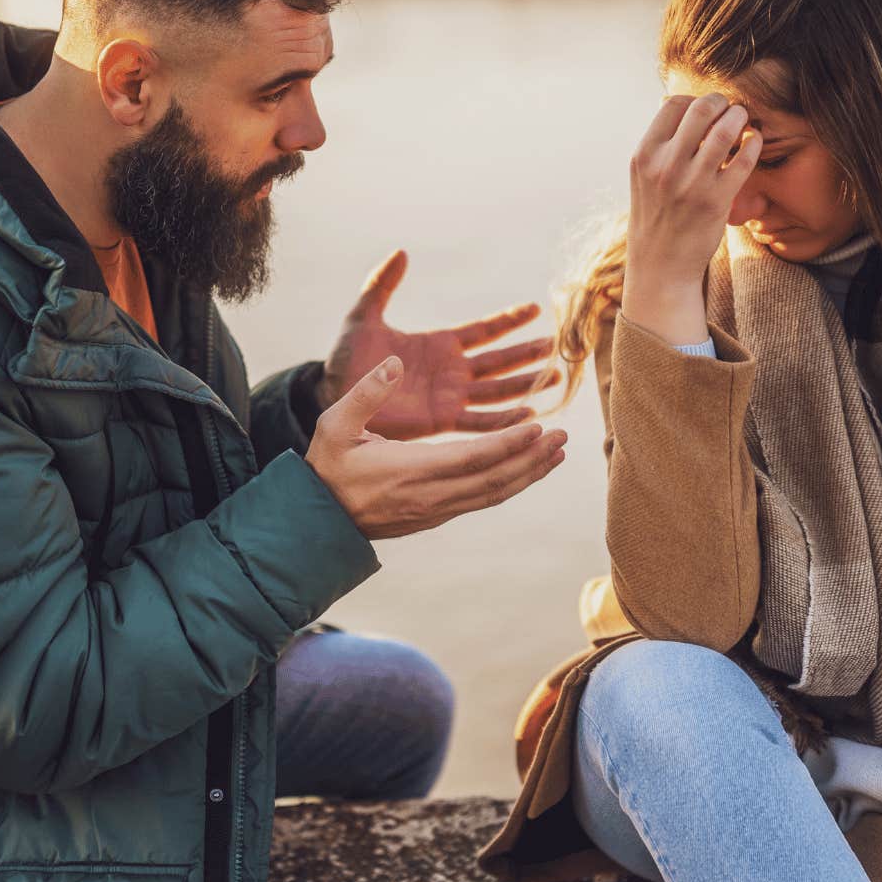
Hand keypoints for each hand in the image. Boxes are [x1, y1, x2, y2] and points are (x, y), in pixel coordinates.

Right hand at [306, 357, 568, 539]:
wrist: (317, 520)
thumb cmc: (326, 467)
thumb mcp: (334, 425)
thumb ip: (365, 393)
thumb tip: (392, 362)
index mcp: (412, 470)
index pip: (474, 458)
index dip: (510, 444)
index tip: (538, 427)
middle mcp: (431, 495)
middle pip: (495, 479)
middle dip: (533, 459)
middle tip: (563, 438)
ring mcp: (436, 509)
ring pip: (494, 493)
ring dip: (529, 473)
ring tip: (556, 454)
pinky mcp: (436, 515)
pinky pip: (482, 499)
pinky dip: (510, 483)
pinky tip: (524, 470)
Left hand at [317, 250, 557, 440]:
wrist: (333, 395)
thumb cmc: (347, 357)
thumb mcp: (364, 316)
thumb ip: (381, 285)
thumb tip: (400, 252)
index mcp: (440, 344)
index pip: (483, 330)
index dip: (508, 320)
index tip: (535, 308)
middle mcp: (452, 371)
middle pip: (499, 361)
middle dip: (527, 353)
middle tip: (556, 345)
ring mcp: (450, 397)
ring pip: (498, 391)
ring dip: (526, 385)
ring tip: (555, 379)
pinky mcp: (442, 421)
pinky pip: (479, 421)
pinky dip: (504, 420)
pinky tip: (528, 415)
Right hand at [623, 93, 759, 344]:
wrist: (660, 266)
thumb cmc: (657, 216)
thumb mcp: (644, 177)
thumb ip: (661, 144)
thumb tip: (680, 104)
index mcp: (644, 156)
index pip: (674, 104)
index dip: (695, 101)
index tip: (707, 111)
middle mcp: (665, 166)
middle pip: (701, 109)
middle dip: (722, 102)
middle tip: (730, 110)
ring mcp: (691, 184)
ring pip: (725, 130)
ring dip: (740, 118)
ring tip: (744, 121)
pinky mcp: (716, 201)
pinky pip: (744, 159)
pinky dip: (753, 143)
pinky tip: (754, 142)